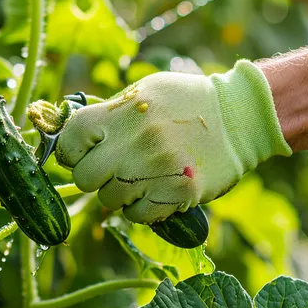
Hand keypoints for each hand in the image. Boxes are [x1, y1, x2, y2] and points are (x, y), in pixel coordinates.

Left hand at [54, 62, 291, 223]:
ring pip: (109, 199)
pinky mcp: (178, 192)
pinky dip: (141, 208)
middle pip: (85, 177)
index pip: (71, 139)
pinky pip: (138, 215)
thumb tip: (68, 137)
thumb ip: (108, 113)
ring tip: (140, 176)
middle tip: (111, 168)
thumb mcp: (144, 92)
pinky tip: (155, 190)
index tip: (81, 153)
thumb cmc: (184, 102)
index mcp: (122, 112)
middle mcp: (135, 140)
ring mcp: (156, 168)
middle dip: (93, 176)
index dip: (71, 150)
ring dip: (119, 192)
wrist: (238, 117)